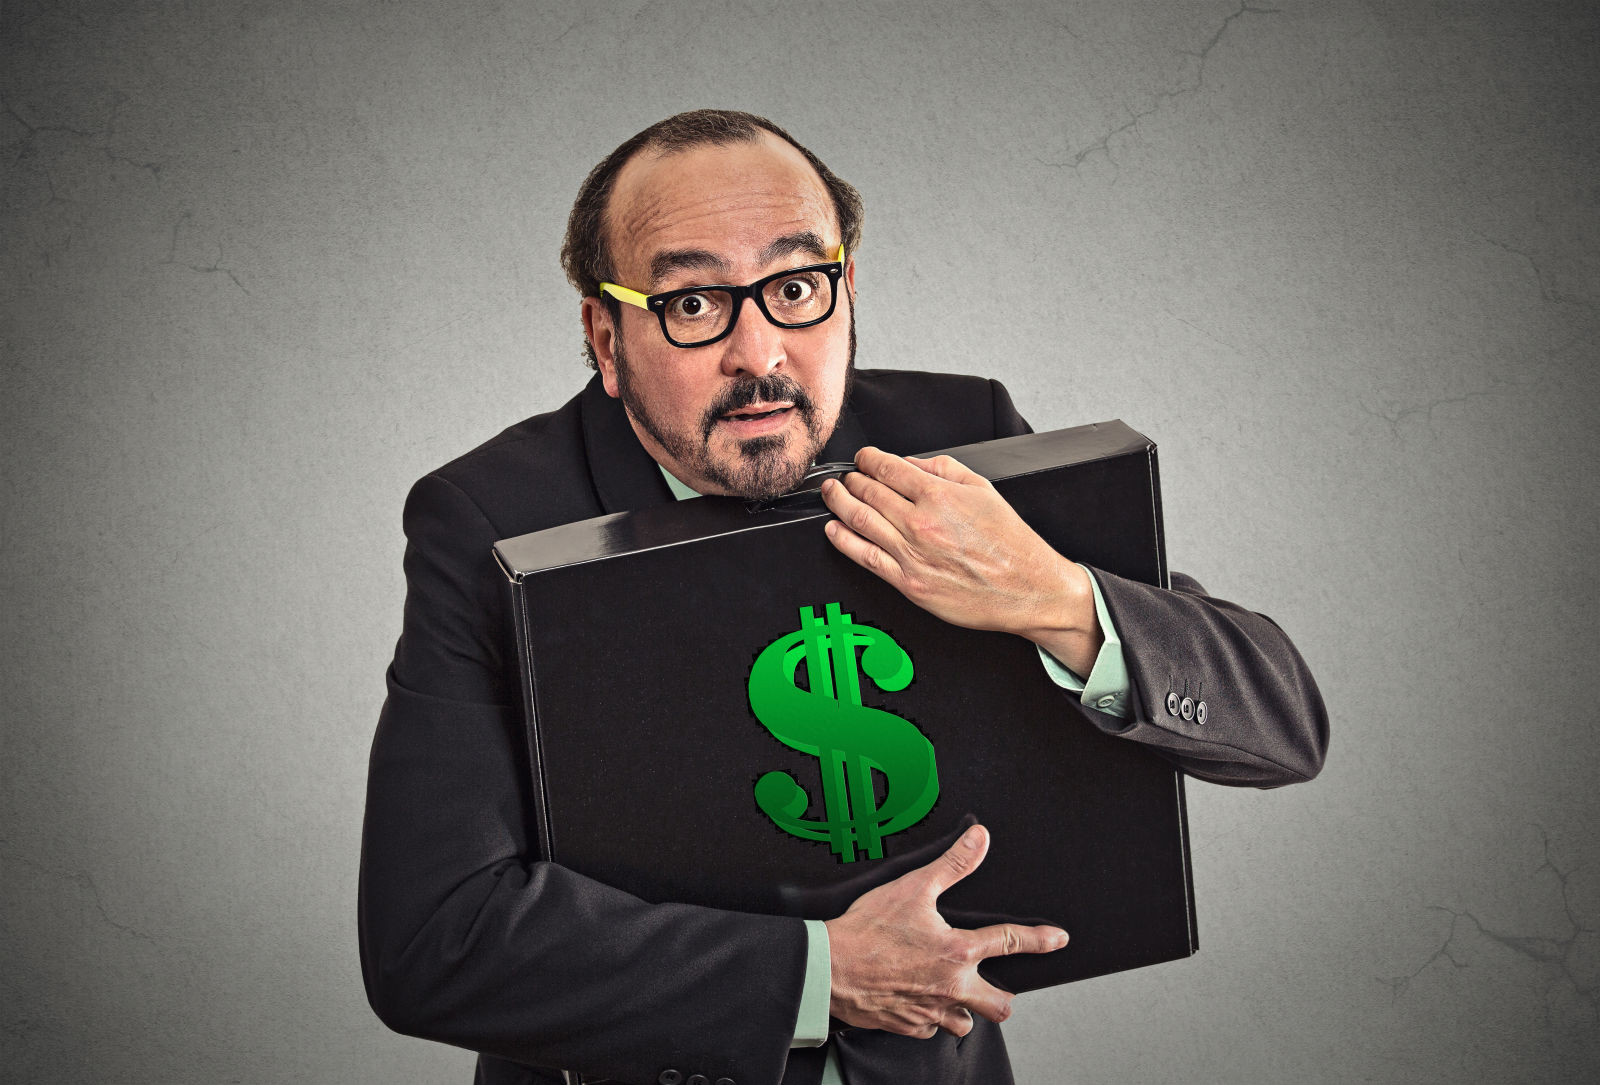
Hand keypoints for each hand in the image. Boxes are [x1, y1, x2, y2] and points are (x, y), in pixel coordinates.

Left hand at [821, 447, 1102, 674]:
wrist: (1028, 589)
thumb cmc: (1011, 543)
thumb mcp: (983, 489)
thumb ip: (944, 469)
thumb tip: (910, 463)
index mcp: (939, 496)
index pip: (888, 468)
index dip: (868, 459)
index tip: (863, 458)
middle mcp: (920, 523)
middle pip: (868, 492)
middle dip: (851, 480)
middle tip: (846, 477)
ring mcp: (911, 554)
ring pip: (860, 520)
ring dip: (839, 503)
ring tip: (831, 493)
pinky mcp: (908, 583)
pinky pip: (864, 557)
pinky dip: (843, 540)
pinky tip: (834, 529)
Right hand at [824, 824, 1067, 1037]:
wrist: (829, 967)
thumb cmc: (867, 929)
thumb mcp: (914, 887)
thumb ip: (952, 864)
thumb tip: (979, 840)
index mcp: (958, 951)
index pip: (1011, 942)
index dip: (1040, 939)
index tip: (1057, 939)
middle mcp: (951, 987)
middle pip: (998, 1005)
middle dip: (1002, 997)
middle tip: (996, 987)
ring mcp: (930, 1010)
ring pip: (964, 1023)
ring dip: (964, 1010)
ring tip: (953, 994)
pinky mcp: (908, 1025)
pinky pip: (930, 1029)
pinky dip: (929, 1017)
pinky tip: (919, 1001)